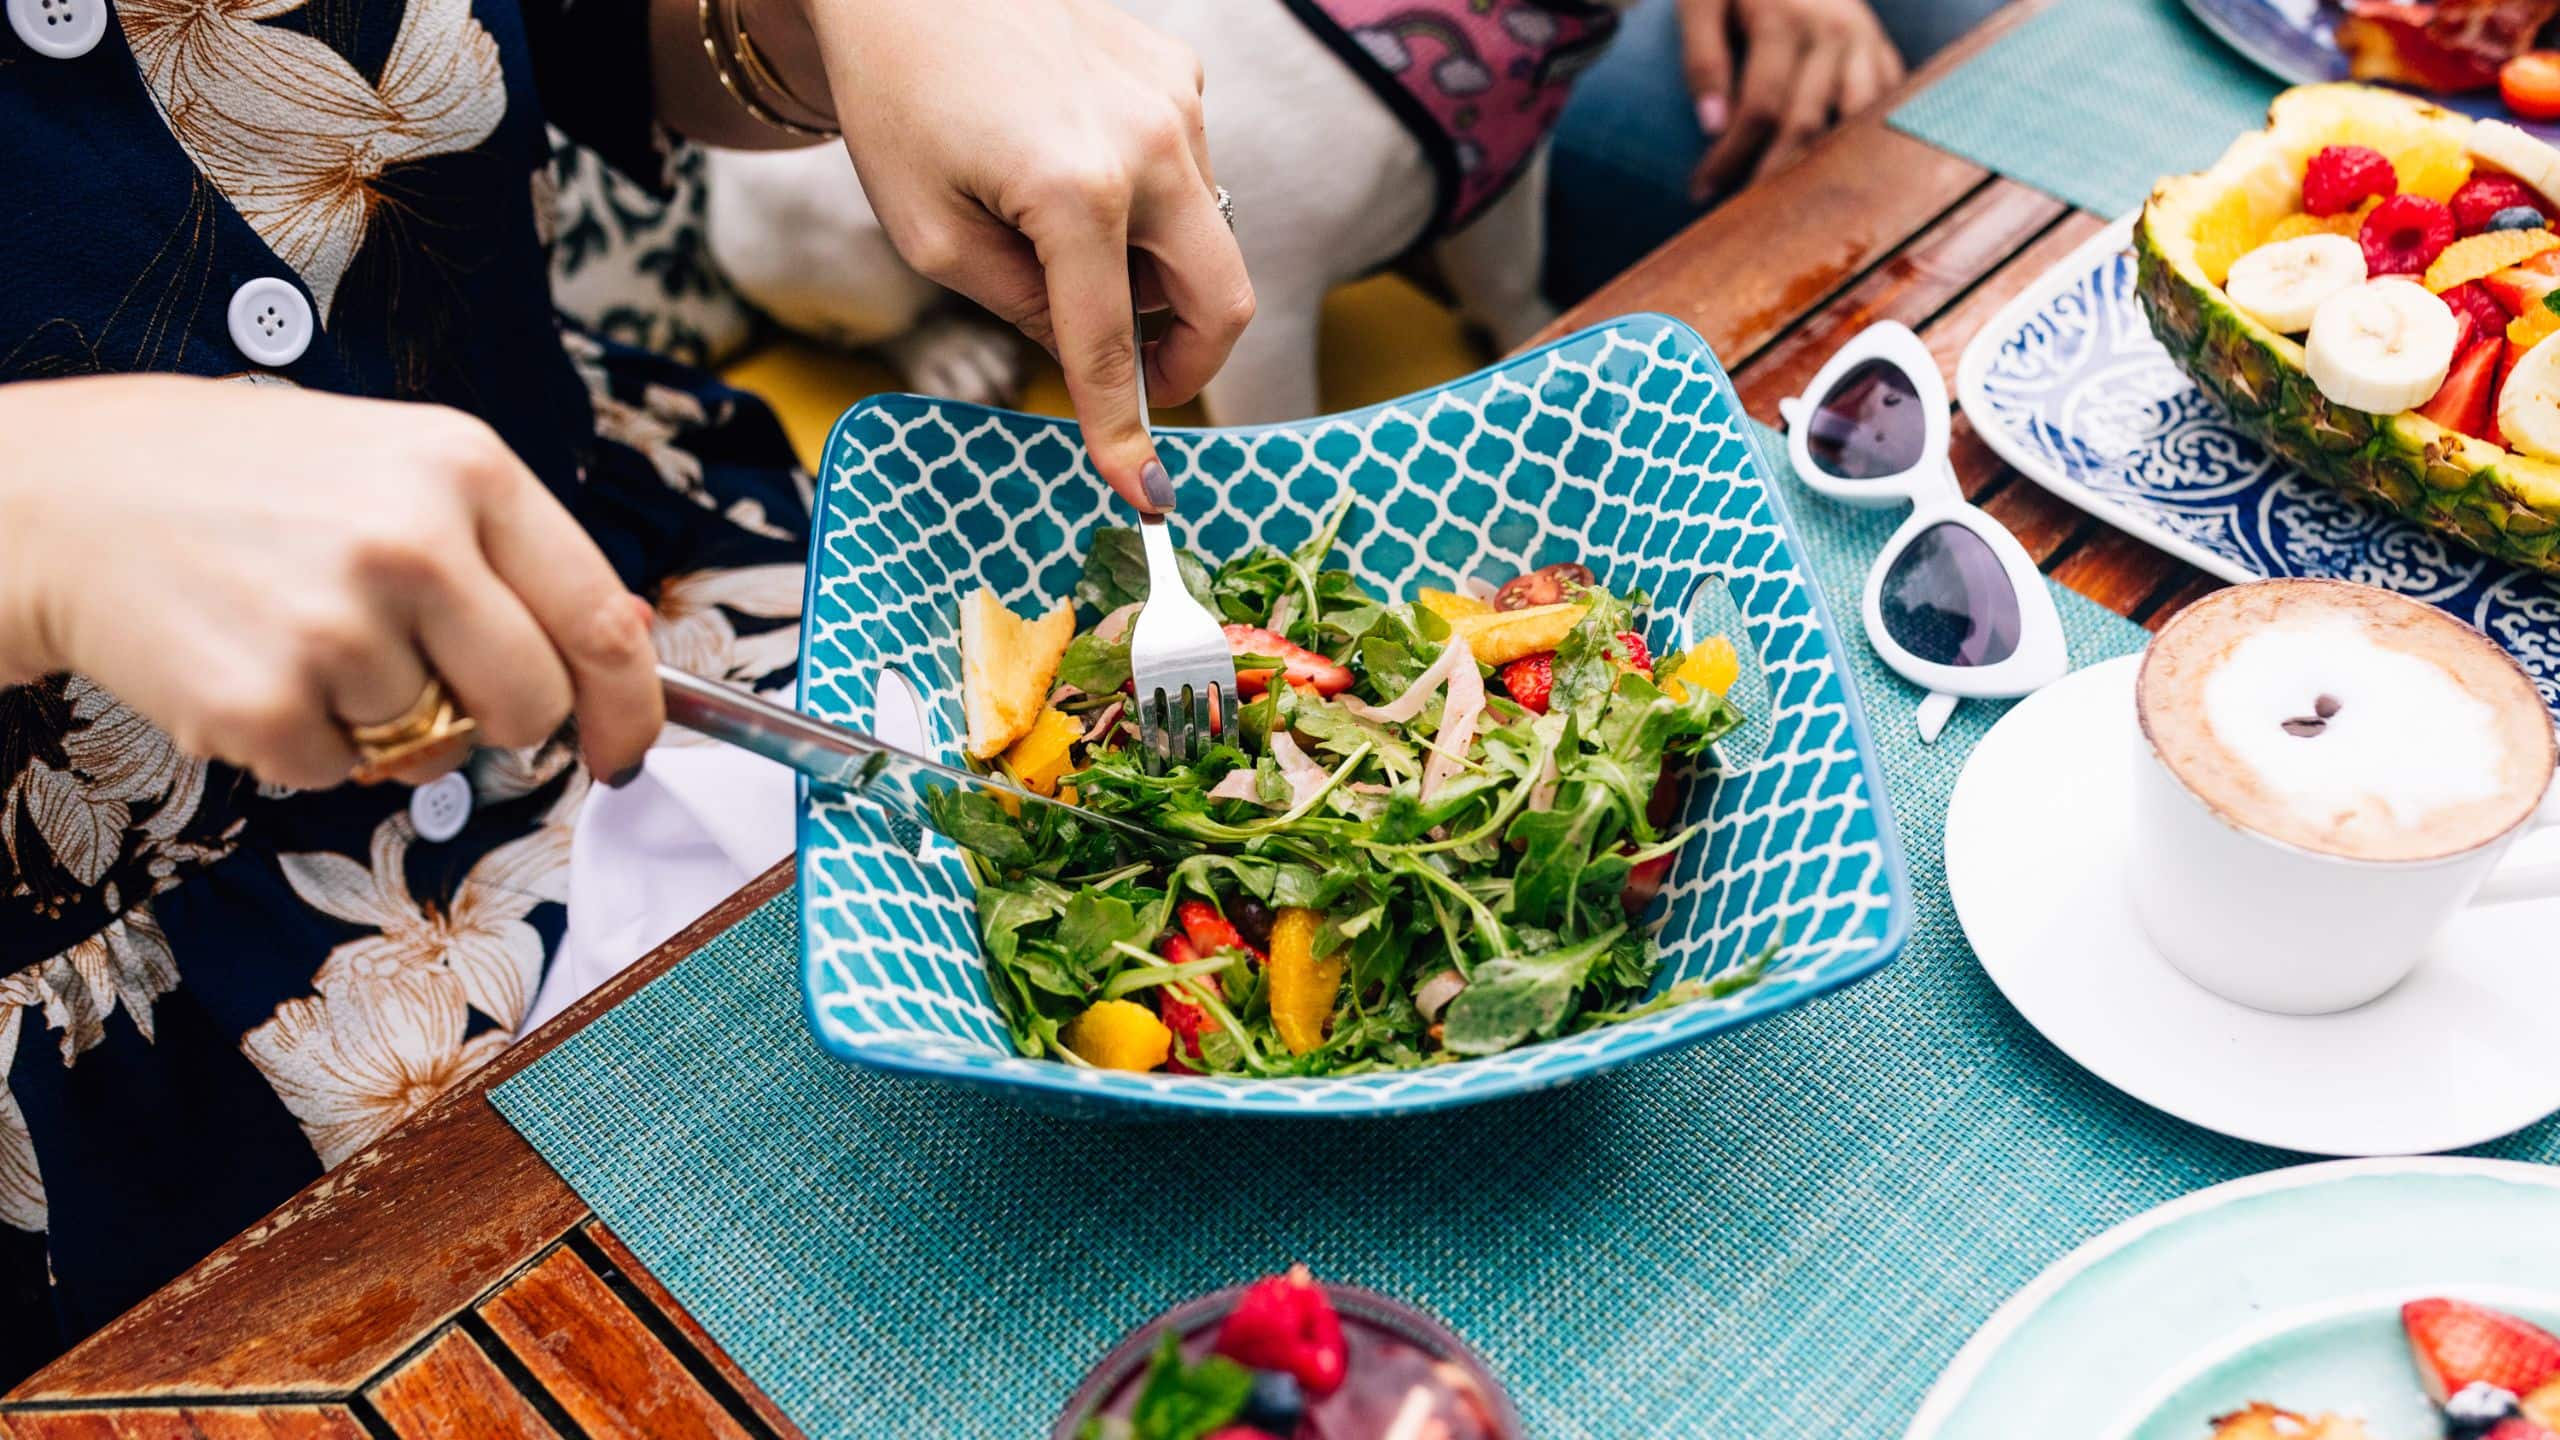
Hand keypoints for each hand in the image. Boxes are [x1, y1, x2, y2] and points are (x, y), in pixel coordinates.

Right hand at [0, 377, 662, 790]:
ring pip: (430, 742)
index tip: (624, 750)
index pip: (600, 617)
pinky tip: (253, 662)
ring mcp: (338, 623)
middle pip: (533, 702)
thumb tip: (630, 636)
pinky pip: (338, 773)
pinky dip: (303, 744)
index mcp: (467, 468)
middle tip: (424, 680)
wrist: (64, 495)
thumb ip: (515, 553)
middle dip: (499, 720)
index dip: (632, 705)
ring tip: (301, 631)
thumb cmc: (248, 483)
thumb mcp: (401, 467)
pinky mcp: (265, 700)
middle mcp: (415, 540)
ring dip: (378, 718)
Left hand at [794, 0, 1253, 512]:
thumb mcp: (931, 235)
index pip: (1116, 345)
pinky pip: (1187, 169)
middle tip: (1138, 382)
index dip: (1126, 431)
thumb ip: (1023, 308)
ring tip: (1059, 238)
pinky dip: (1145, 200)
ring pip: (1204, 234)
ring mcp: (1178, 99)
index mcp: (1076, 191)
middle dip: (1188, 359)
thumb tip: (1096, 355)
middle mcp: (1151, 143)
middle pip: (1221, 298)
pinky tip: (1071, 164)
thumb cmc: (897, 99)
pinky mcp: (1179, 69)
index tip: (1149, 495)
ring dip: (1151, 267)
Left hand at [1681, 0, 1905, 199]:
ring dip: (1823, 169)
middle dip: (1771, 176)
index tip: (1700, 190)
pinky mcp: (1882, 50)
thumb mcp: (1702, 1)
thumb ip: (1702, 57)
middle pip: (1807, 124)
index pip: (1759, 108)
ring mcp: (1865, 43)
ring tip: (1793, 208)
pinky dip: (1865, 145)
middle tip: (1741, 217)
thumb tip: (1711, 127)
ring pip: (1853, 124)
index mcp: (1784, 20)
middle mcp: (1833, 33)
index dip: (1729, 156)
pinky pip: (1884, 107)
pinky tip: (1841, 179)